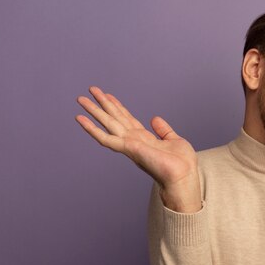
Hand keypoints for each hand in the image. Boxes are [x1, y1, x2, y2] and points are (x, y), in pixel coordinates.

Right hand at [75, 86, 200, 211]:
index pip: (127, 118)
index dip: (118, 106)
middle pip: (114, 117)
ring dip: (94, 111)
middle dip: (102, 104)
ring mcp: (128, 144)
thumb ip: (163, 130)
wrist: (183, 176)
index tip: (108, 95)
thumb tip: (154, 118)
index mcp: (144, 138)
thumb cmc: (182, 164)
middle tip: (91, 89)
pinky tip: (80, 119)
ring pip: (107, 123)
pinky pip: (105, 138)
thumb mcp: (174, 140)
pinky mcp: (127, 149)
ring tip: (80, 98)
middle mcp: (134, 140)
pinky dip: (91, 128)